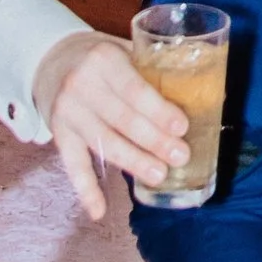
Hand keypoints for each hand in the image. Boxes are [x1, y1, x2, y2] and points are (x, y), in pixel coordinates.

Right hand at [33, 35, 187, 222]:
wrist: (51, 61)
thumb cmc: (103, 59)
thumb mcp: (124, 50)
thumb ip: (154, 69)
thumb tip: (211, 95)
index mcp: (104, 59)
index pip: (134, 89)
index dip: (158, 110)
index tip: (182, 127)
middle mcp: (81, 85)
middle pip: (122, 119)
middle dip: (154, 141)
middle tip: (181, 156)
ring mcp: (67, 112)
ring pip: (104, 143)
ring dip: (133, 162)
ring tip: (160, 175)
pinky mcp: (58, 134)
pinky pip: (73, 166)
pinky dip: (85, 191)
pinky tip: (99, 211)